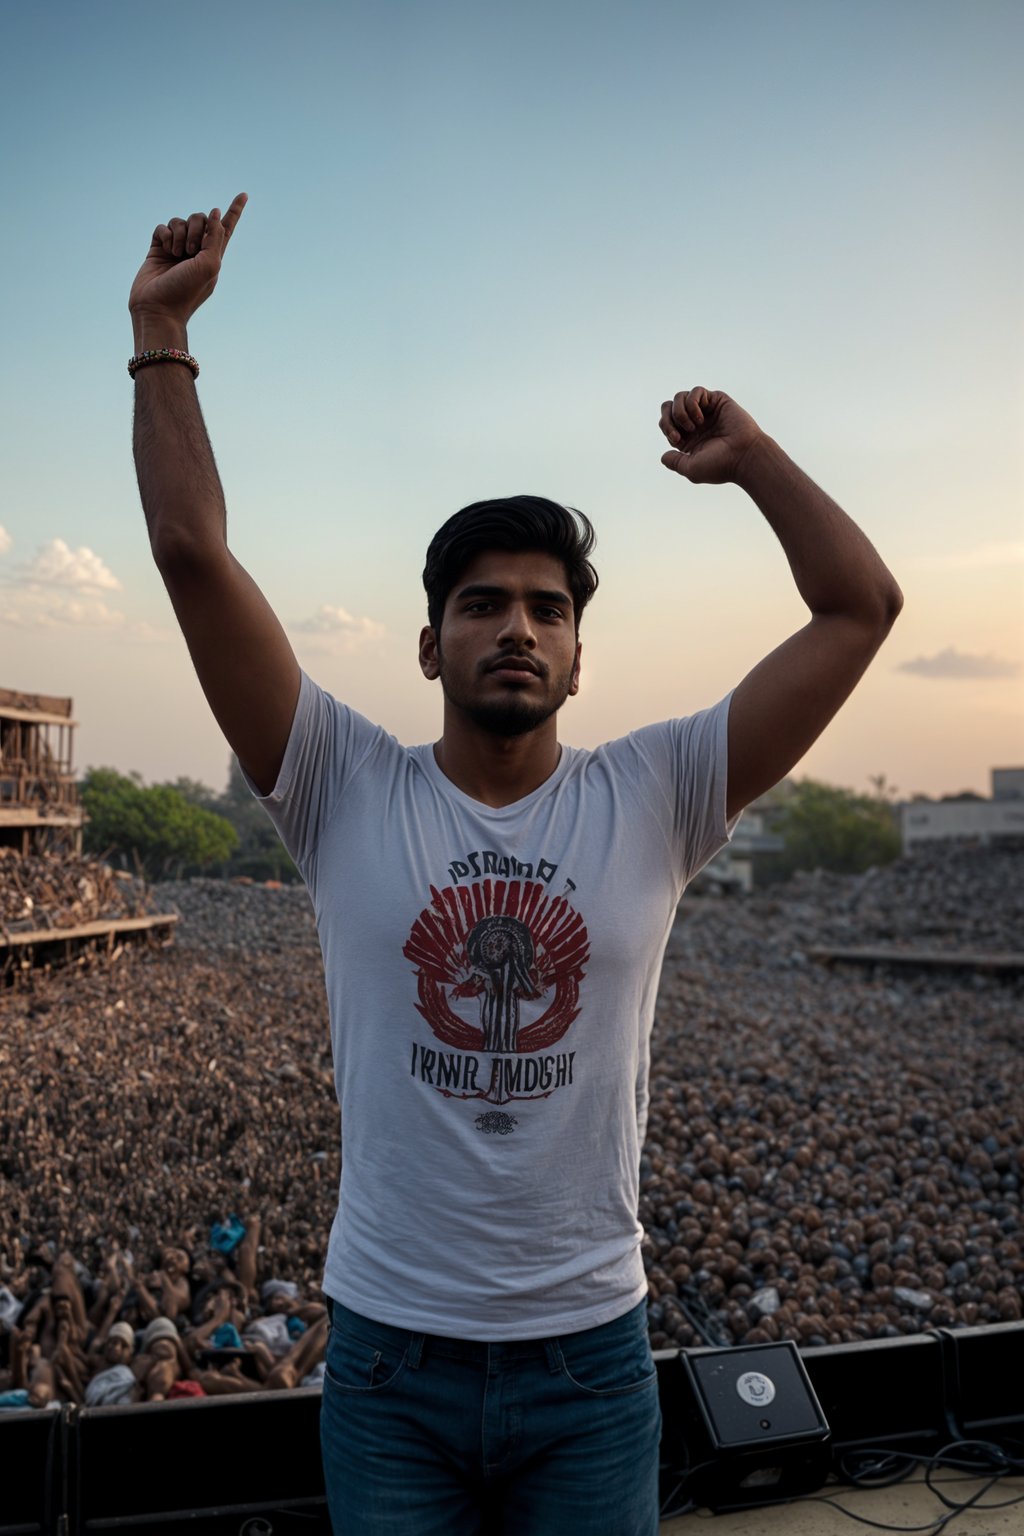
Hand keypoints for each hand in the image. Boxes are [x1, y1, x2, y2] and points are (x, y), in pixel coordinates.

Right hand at [129, 193, 247, 329]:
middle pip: (201, 219)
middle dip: (197, 228)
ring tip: (176, 255)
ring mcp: (176, 248)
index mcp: (214, 255)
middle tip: (191, 251)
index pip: (226, 228)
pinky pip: (163, 227)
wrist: (158, 308)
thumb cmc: (187, 291)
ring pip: (180, 221)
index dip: (235, 211)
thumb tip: (216, 212)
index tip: (243, 194)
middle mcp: (196, 250)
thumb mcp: (210, 264)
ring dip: (180, 235)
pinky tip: (165, 250)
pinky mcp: (158, 248)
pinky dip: (165, 235)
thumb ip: (216, 237)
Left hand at [659, 388, 762, 484]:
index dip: (666, 427)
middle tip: (680, 431)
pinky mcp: (716, 400)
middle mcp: (695, 423)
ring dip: (680, 412)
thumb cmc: (720, 465)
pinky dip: (692, 403)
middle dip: (668, 416)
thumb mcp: (691, 469)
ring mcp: (706, 410)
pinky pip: (696, 391)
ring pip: (679, 397)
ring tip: (694, 426)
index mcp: (688, 438)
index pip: (666, 422)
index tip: (678, 439)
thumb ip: (674, 462)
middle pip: (668, 406)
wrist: (744, 456)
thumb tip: (663, 456)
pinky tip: (701, 419)